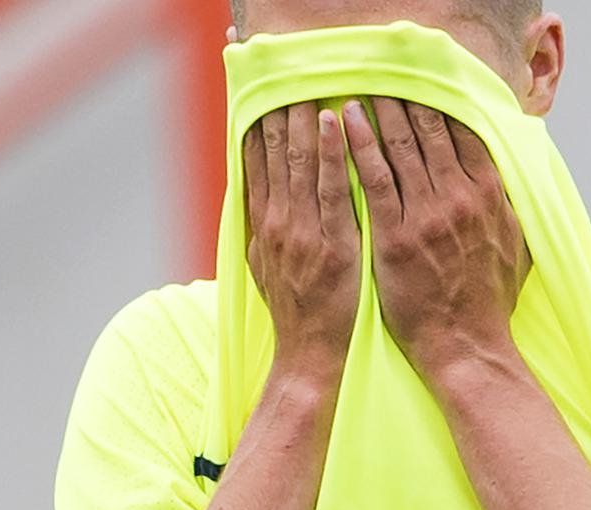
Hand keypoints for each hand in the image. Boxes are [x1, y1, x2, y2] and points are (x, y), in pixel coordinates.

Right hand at [244, 103, 360, 377]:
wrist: (311, 355)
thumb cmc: (297, 312)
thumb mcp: (267, 266)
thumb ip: (264, 226)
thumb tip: (258, 193)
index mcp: (264, 225)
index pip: (256, 161)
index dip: (258, 122)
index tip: (260, 91)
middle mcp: (278, 223)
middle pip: (275, 152)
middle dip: (281, 108)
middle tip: (288, 73)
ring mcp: (304, 232)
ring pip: (301, 162)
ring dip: (305, 117)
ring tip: (310, 80)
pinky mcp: (333, 243)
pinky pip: (333, 188)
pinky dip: (333, 152)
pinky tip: (335, 121)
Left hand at [342, 98, 529, 381]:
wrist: (466, 347)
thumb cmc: (488, 303)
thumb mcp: (518, 248)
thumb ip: (510, 209)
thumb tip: (512, 182)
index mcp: (490, 197)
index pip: (464, 133)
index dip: (441, 103)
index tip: (423, 83)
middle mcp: (461, 199)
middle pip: (431, 130)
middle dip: (406, 97)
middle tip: (384, 73)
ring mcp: (427, 216)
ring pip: (401, 146)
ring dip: (379, 110)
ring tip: (360, 86)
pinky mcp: (395, 236)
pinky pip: (374, 178)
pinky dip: (359, 145)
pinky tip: (346, 121)